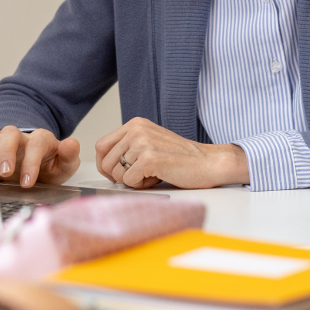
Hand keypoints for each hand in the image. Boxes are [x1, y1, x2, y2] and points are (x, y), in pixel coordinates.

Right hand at [0, 126, 80, 186]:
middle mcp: (21, 138)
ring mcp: (5, 142)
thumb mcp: (64, 166)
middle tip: (6, 172)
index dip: (31, 162)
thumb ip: (69, 156)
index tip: (27, 182)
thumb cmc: (50, 168)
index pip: (36, 144)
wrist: (38, 174)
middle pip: (11, 134)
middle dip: (7, 152)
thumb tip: (72, 143)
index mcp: (41, 140)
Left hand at [95, 117, 248, 188]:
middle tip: (138, 176)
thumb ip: (128, 148)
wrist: (208, 162)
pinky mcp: (149, 158)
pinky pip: (129, 181)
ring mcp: (142, 143)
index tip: (114, 174)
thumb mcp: (150, 143)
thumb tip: (105, 165)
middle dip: (118, 176)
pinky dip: (141, 185)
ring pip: (117, 173)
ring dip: (132, 180)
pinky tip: (157, 177)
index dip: (104, 164)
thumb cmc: (181, 158)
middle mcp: (136, 130)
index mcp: (135, 124)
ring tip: (151, 175)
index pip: (101, 146)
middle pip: (105, 161)